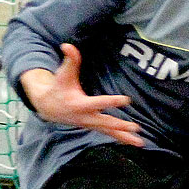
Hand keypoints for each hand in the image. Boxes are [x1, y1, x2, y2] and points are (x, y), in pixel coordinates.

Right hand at [21, 43, 143, 145]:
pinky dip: (121, 138)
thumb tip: (68, 45)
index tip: (126, 100)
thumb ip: (69, 60)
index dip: (111, 101)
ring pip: (108, 132)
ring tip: (139, 142)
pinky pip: (109, 133)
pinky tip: (135, 142)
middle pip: (105, 123)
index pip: (98, 103)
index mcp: (79, 104)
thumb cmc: (58, 87)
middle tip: (135, 126)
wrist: (48, 107)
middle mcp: (85, 117)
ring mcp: (90, 124)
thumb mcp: (62, 73)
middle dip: (120, 125)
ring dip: (124, 137)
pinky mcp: (93, 126)